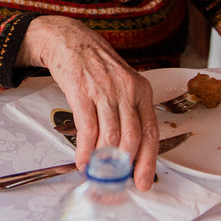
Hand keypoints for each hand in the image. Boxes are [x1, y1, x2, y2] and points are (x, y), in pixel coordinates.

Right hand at [20, 16, 160, 189]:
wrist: (68, 39)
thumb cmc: (95, 62)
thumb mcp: (122, 82)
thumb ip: (129, 110)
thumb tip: (128, 148)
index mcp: (141, 90)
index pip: (151, 132)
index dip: (148, 161)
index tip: (143, 181)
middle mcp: (126, 90)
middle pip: (133, 137)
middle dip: (125, 165)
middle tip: (116, 179)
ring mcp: (104, 90)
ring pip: (111, 135)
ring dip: (104, 160)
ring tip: (98, 173)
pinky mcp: (81, 91)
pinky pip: (87, 127)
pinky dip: (86, 148)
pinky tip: (83, 159)